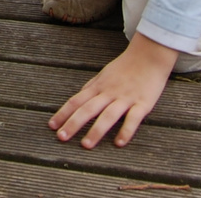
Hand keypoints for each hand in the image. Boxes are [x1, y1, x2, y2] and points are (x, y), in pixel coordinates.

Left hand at [49, 33, 175, 148]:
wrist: (149, 55)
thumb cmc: (125, 67)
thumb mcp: (104, 74)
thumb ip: (91, 87)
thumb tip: (78, 99)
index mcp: (98, 86)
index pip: (76, 101)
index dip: (63, 113)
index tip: (51, 126)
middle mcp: (109, 92)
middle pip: (88, 109)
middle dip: (73, 123)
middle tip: (61, 137)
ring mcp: (125, 98)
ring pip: (108, 115)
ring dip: (96, 131)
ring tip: (86, 145)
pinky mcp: (142, 103)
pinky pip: (133, 118)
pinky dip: (126, 131)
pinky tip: (119, 143)